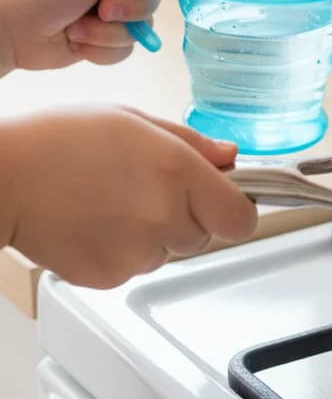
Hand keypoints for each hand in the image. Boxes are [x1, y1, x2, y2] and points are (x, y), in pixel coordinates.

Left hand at [0, 0, 170, 74]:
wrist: (4, 32)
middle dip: (132, 6)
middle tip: (105, 8)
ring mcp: (112, 6)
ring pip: (143, 22)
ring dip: (112, 30)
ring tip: (79, 27)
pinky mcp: (106, 36)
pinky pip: (128, 46)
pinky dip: (103, 48)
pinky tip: (78, 40)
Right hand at [0, 107, 256, 287]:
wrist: (5, 179)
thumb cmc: (63, 140)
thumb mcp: (137, 120)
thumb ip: (193, 142)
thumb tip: (230, 157)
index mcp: (177, 172)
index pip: (241, 218)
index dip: (238, 209)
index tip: (228, 199)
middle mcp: (162, 216)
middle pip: (206, 234)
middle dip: (190, 214)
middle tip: (152, 187)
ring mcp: (135, 252)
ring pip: (170, 250)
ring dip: (158, 232)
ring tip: (117, 200)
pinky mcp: (108, 277)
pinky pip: (137, 266)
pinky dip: (127, 249)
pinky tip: (99, 221)